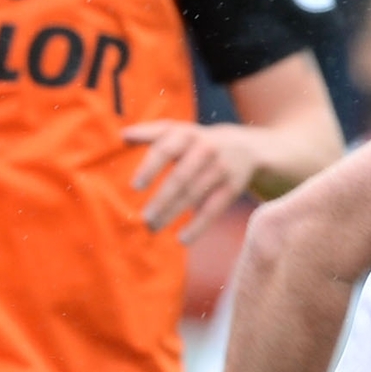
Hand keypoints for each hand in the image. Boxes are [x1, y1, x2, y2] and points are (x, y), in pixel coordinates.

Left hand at [123, 120, 271, 240]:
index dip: (151, 168)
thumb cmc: (198, 141)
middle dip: (163, 199)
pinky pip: (213, 209)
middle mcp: (206, 149)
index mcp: (188, 134)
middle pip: (181, 177)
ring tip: (152, 228)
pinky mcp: (233, 188)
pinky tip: (182, 240)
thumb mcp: (180, 131)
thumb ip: (151, 133)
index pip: (166, 150)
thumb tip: (124, 135)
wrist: (246, 147)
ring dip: (172, 213)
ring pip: (194, 195)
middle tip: (144, 219)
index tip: (135, 187)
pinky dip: (198, 226)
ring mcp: (221, 169)